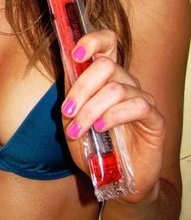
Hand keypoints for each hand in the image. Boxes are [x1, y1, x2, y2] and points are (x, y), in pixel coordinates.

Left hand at [60, 29, 165, 202]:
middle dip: (81, 88)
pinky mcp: (154, 118)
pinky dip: (113, 116)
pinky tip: (100, 129)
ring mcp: (141, 98)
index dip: (92, 41)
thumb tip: (66, 64)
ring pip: (115, 88)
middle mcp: (124, 81)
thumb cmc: (94, 145)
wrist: (116, 178)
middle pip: (106, 65)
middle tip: (67, 111)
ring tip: (77, 130)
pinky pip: (136, 105)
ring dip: (90, 109)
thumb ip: (70, 92)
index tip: (76, 54)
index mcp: (106, 76)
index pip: (107, 43)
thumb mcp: (73, 118)